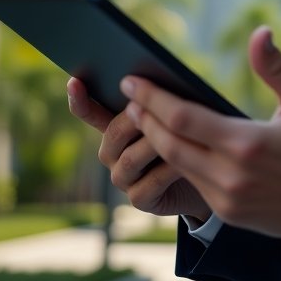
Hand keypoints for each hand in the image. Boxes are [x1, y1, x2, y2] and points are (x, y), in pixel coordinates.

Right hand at [67, 77, 209, 219]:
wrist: (205, 174)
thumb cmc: (189, 137)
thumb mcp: (174, 116)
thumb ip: (159, 102)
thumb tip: (154, 82)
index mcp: (116, 127)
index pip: (91, 112)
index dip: (80, 99)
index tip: (74, 82)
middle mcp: (113, 153)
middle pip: (114, 133)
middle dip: (133, 117)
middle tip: (148, 103)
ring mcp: (123, 177)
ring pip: (130, 159)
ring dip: (152, 144)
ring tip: (174, 130)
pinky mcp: (140, 197)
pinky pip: (150, 182)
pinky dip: (167, 170)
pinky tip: (184, 162)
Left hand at [121, 26, 280, 254]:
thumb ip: (276, 68)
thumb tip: (259, 32)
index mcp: (247, 143)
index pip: (183, 118)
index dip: (153, 98)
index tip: (132, 81)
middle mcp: (231, 175)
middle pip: (170, 143)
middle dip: (145, 117)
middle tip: (129, 95)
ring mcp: (226, 199)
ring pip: (177, 165)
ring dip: (157, 139)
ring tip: (143, 115)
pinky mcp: (228, 213)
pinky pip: (193, 182)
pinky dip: (178, 160)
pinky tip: (172, 142)